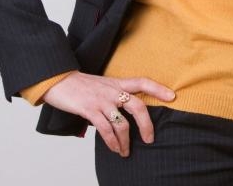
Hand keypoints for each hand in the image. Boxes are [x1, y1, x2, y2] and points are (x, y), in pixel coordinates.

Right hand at [42, 72, 175, 156]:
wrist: (60, 80)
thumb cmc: (81, 85)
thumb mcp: (102, 86)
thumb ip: (114, 96)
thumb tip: (122, 115)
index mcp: (118, 83)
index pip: (143, 82)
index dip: (158, 88)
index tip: (172, 96)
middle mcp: (113, 91)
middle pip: (138, 105)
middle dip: (146, 124)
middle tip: (150, 139)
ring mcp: (102, 100)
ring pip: (122, 123)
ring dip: (125, 141)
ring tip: (125, 151)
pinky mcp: (90, 110)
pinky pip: (106, 129)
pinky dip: (112, 142)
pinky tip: (115, 148)